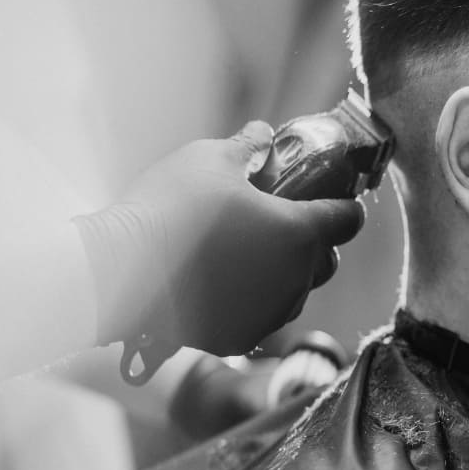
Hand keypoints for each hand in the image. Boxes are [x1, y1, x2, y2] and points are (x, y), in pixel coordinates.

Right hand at [73, 121, 363, 357]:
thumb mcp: (210, 158)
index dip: (344, 205)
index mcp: (300, 232)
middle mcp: (295, 278)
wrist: (120, 272)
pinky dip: (252, 301)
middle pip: (325, 261)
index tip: (331, 197)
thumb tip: (264, 132)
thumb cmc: (170, 208)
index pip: (348, 220)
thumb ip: (248, 146)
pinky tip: (224, 283)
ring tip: (247, 254)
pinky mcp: (242, 337)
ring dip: (283, 274)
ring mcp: (270, 313)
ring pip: (295, 293)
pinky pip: (262, 317)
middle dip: (312, 243)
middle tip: (279, 224)